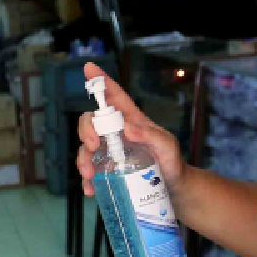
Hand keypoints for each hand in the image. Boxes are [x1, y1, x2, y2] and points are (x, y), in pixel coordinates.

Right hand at [75, 65, 183, 196]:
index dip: (102, 80)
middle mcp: (117, 133)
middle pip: (92, 121)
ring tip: (89, 174)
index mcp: (132, 121)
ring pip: (85, 147)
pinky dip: (87, 180)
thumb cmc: (172, 163)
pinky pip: (90, 170)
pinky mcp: (106, 170)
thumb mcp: (168, 147)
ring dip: (82, 159)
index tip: (89, 67)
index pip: (114, 96)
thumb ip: (152, 135)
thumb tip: (127, 127)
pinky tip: (91, 189)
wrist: (173, 189)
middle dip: (85, 130)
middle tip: (92, 146)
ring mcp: (109, 152)